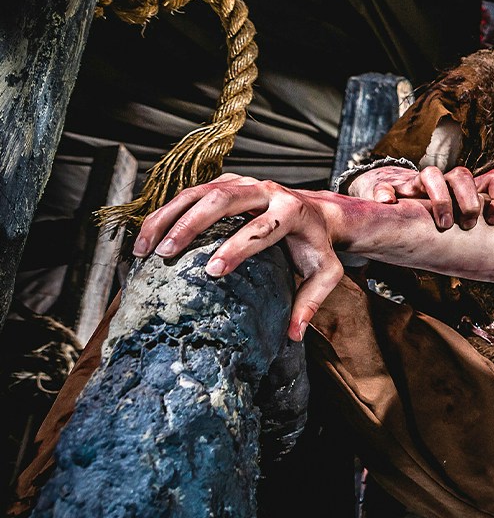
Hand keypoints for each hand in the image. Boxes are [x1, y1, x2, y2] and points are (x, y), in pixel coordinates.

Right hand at [132, 173, 347, 341]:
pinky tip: (147, 237)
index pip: (262, 228)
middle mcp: (267, 190)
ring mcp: (244, 183)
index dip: (236, 248)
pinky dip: (166, 213)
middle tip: (165, 254)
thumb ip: (311, 302)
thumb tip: (293, 335)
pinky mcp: (226, 182)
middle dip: (191, 226)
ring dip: (168, 218)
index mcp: (292, 211)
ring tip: (145, 249)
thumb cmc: (316, 246)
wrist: (317, 211)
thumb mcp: (325, 273)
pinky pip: (190, 193)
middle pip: (223, 199)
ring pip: (199, 192)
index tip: (212, 271)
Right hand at [346, 164, 493, 230]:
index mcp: (465, 191)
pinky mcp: (391, 189)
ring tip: (442, 224)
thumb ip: (478, 231)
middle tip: (467, 226)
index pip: (492, 179)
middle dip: (469, 202)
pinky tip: (387, 204)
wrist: (394, 201)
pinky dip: (385, 194)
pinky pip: (385, 186)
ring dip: (440, 198)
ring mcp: (417, 185)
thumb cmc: (433, 217)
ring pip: (431, 174)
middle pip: (462, 175)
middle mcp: (443, 183)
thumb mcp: (460, 223)